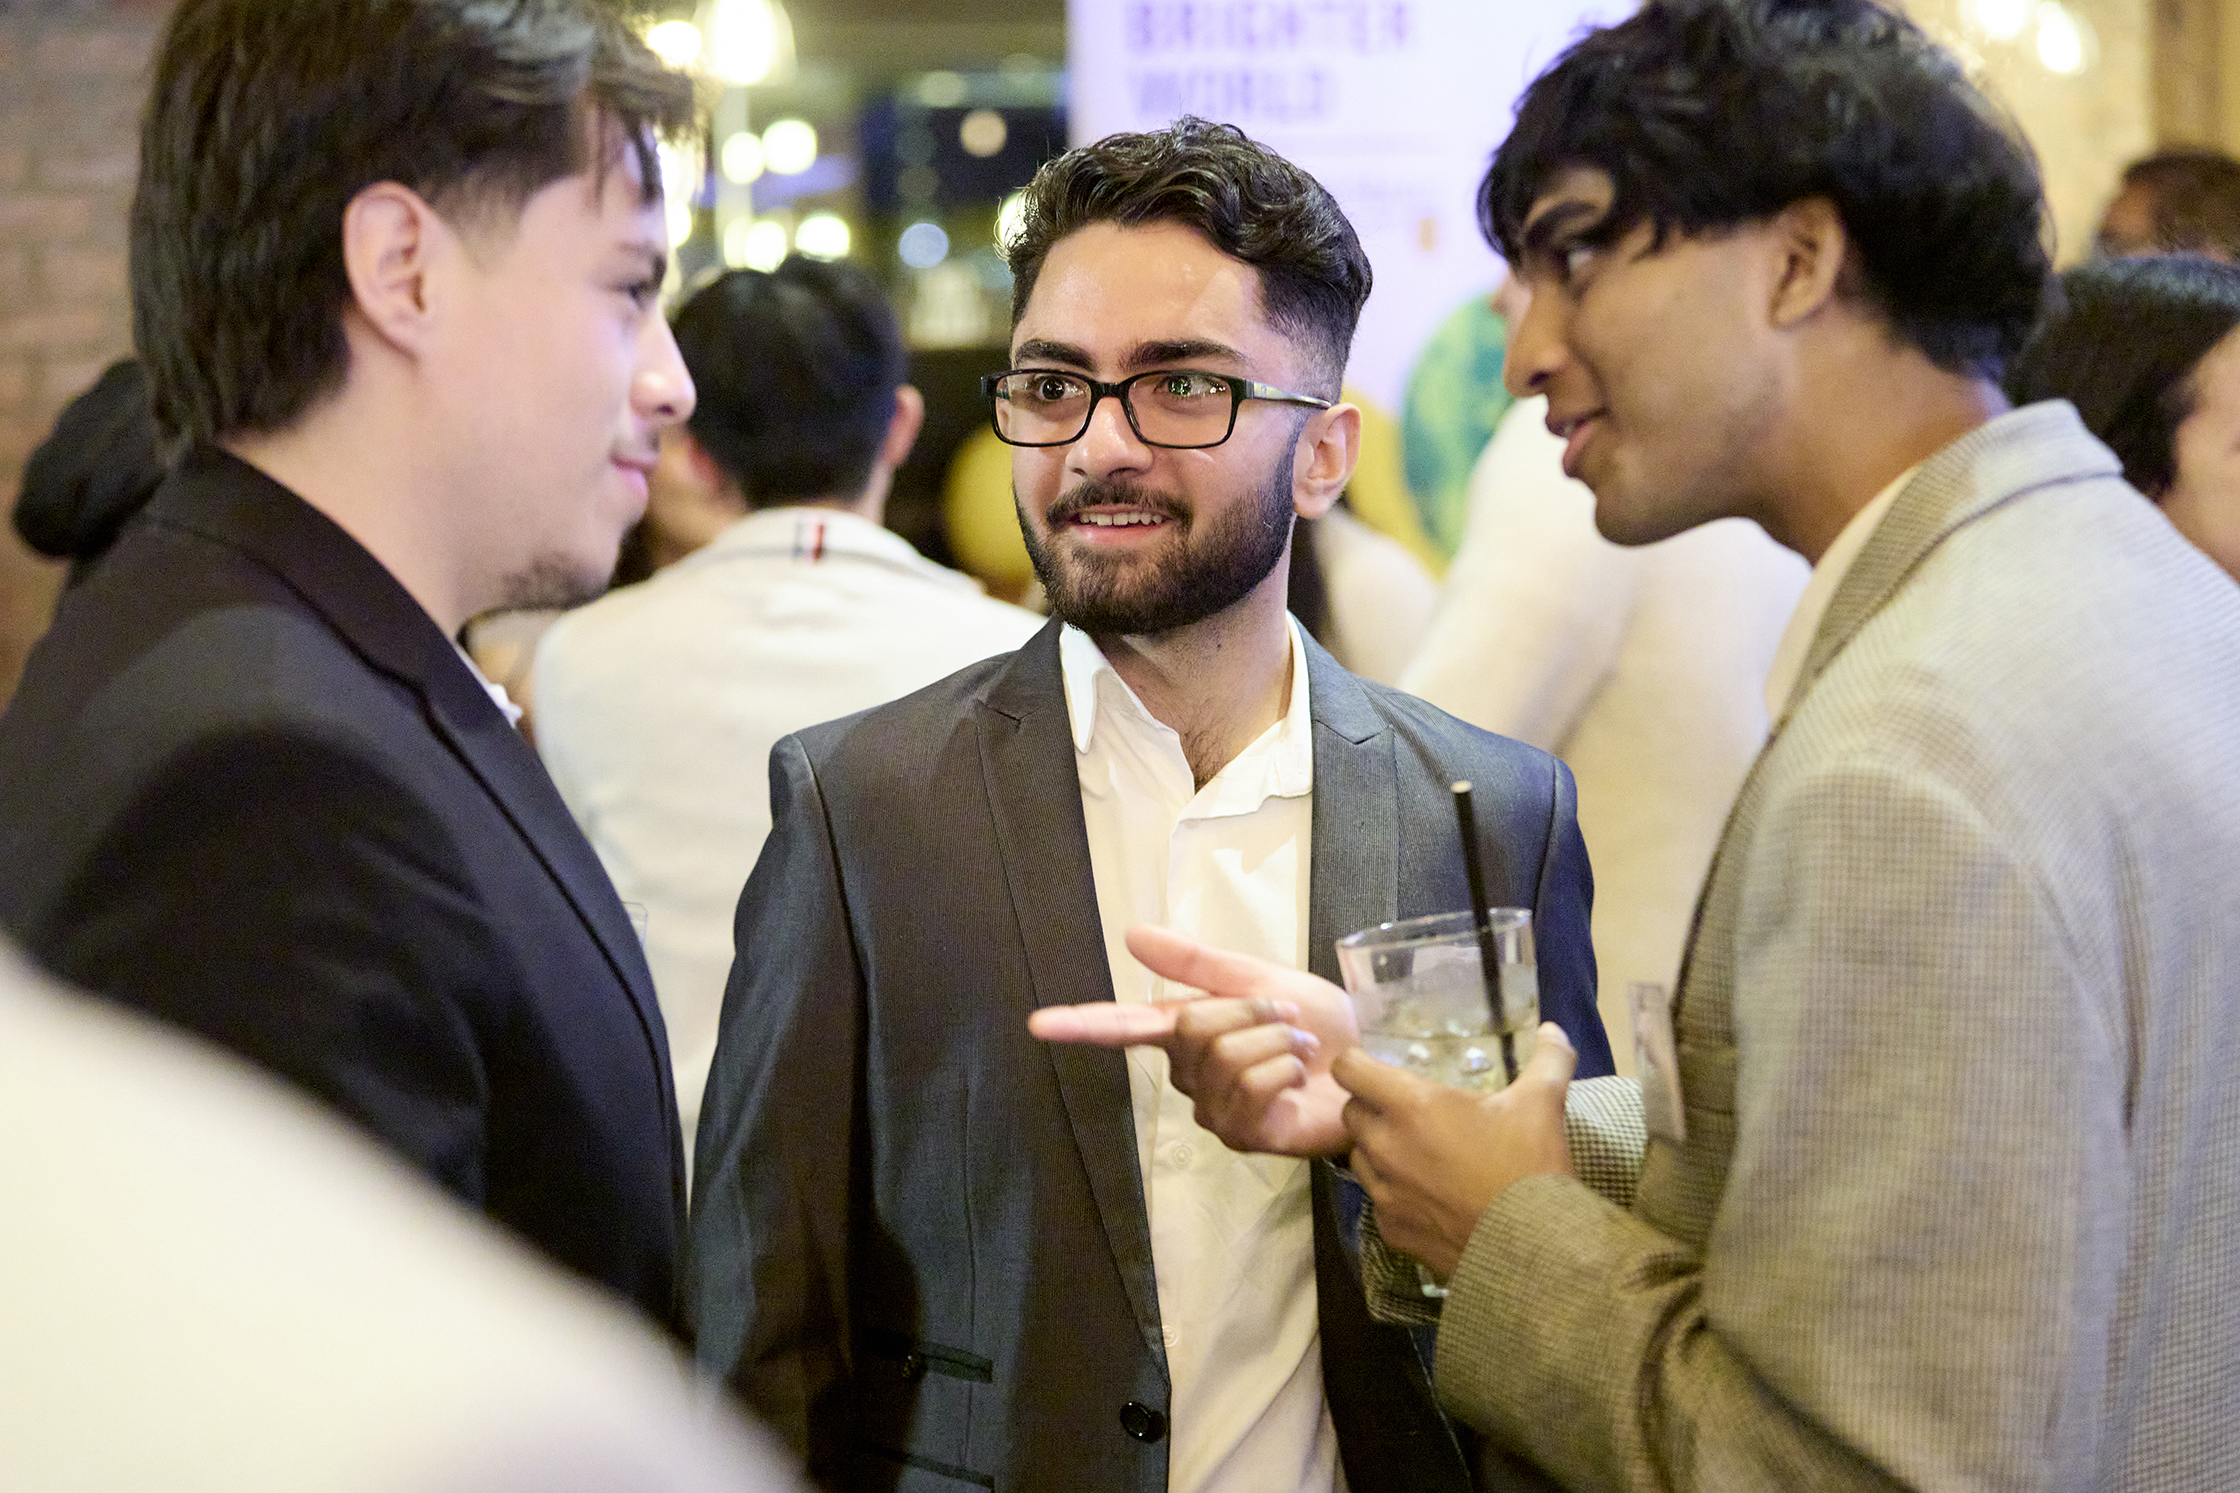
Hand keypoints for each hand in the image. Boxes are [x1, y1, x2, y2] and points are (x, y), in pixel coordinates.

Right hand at [1025, 924, 1359, 1156]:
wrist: (1369, 1059)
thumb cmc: (1315, 1022)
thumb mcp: (1256, 976)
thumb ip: (1195, 962)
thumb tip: (1131, 933)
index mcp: (1185, 1031)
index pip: (1121, 1027)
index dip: (1079, 1024)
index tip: (1038, 1024)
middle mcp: (1189, 1074)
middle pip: (1194, 1027)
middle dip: (1252, 1011)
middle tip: (1288, 1019)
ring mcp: (1213, 1110)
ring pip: (1226, 1057)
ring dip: (1277, 1042)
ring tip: (1301, 1051)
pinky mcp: (1243, 1136)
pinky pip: (1253, 1088)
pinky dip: (1287, 1070)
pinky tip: (1301, 1081)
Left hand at [1336, 1022, 1576, 1278]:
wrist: (1534, 1250)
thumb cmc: (1529, 1166)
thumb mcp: (1543, 1104)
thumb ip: (1548, 1059)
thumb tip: (1553, 1029)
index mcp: (1410, 1107)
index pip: (1348, 1070)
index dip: (1355, 1063)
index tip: (1371, 1063)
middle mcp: (1385, 1147)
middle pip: (1350, 1114)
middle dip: (1369, 1106)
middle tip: (1403, 1109)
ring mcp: (1385, 1193)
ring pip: (1359, 1159)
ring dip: (1377, 1149)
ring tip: (1414, 1151)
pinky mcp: (1393, 1231)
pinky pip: (1379, 1201)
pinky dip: (1394, 1193)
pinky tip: (1427, 1195)